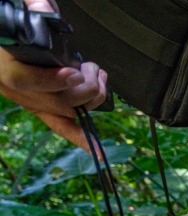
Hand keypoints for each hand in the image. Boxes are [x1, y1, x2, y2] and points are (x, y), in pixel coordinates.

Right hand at [0, 0, 108, 152]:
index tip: (74, 72)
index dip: (50, 79)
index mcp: (0, 63)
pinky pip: (60, 126)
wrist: (2, 42)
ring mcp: (29, 100)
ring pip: (65, 111)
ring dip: (92, 98)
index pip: (21, 79)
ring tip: (99, 76)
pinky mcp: (40, 107)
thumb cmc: (7, 25)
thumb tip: (46, 9)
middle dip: (84, 88)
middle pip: (54, 100)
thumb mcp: (11, 7)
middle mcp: (14, 88)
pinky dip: (81, 138)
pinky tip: (99, 152)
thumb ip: (29, 5)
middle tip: (94, 70)